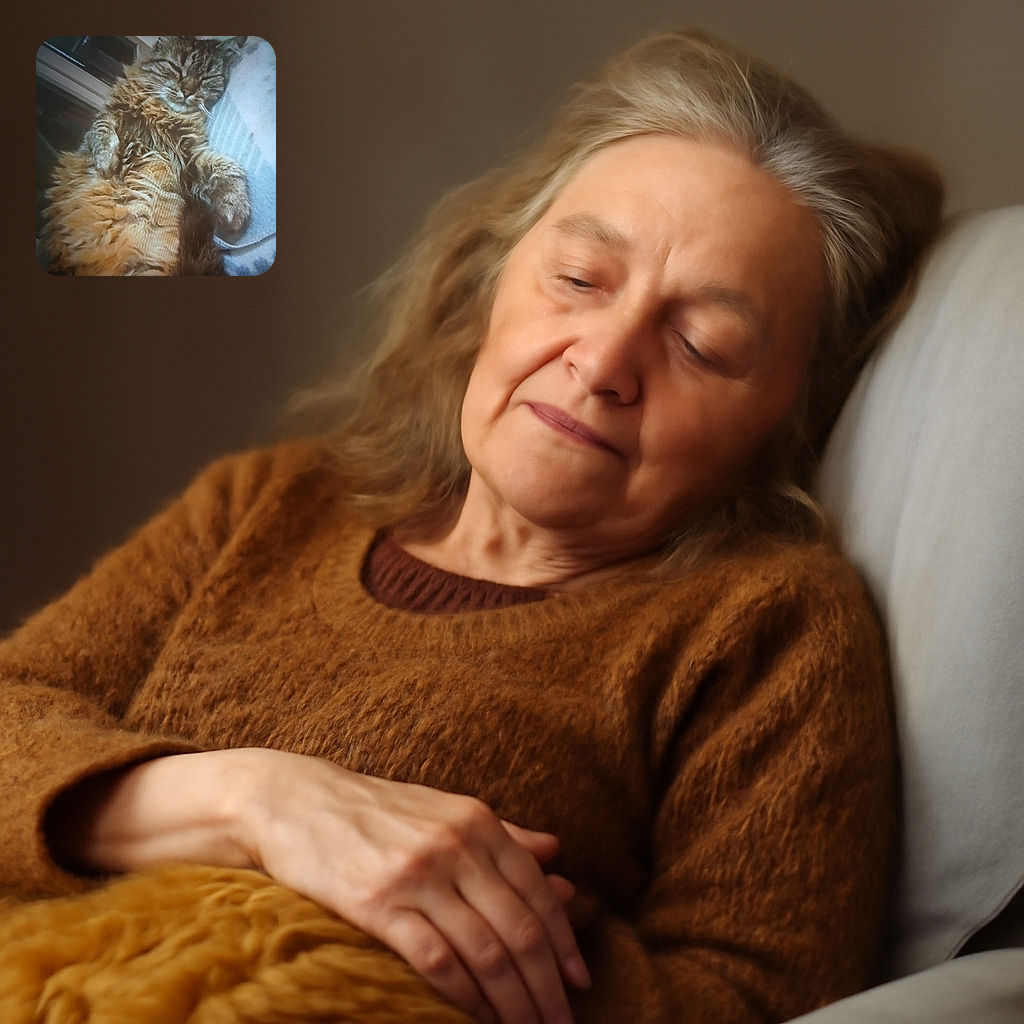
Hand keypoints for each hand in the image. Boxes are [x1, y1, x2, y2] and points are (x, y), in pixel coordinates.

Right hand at [51, 748, 590, 1023]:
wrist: (294, 800)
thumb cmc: (374, 810)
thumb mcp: (443, 809)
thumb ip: (501, 833)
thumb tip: (556, 852)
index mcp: (477, 821)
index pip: (536, 891)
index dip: (564, 942)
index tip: (580, 981)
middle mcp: (456, 844)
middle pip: (519, 928)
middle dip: (548, 984)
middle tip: (563, 1023)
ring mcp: (418, 875)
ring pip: (485, 951)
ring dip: (514, 1001)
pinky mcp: (379, 904)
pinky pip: (437, 960)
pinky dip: (465, 998)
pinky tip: (478, 1020)